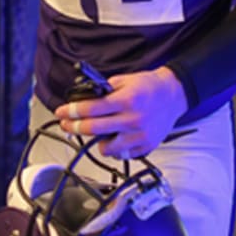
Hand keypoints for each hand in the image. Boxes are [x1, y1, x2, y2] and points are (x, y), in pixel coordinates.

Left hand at [53, 67, 188, 158]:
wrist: (174, 95)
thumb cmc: (148, 86)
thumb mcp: (125, 80)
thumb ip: (105, 90)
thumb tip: (83, 100)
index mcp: (126, 100)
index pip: (91, 109)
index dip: (72, 111)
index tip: (61, 112)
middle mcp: (133, 120)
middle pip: (94, 129)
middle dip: (74, 127)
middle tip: (65, 124)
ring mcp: (140, 136)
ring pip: (106, 148)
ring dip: (95, 141)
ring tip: (96, 132)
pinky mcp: (146, 146)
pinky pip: (121, 155)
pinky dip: (114, 148)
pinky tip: (114, 138)